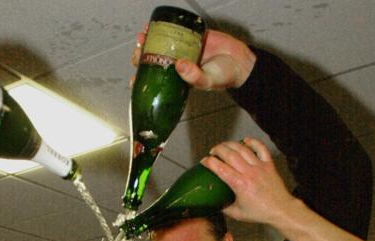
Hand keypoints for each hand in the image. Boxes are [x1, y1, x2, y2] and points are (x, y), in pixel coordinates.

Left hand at [132, 28, 254, 90]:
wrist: (240, 61)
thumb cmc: (224, 76)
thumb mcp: (208, 81)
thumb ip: (194, 77)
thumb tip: (179, 66)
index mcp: (177, 80)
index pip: (156, 82)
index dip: (143, 81)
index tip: (134, 79)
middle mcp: (177, 65)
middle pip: (154, 61)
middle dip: (142, 56)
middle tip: (138, 51)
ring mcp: (182, 50)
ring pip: (160, 45)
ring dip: (149, 41)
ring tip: (142, 37)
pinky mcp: (190, 36)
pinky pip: (173, 30)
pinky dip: (163, 27)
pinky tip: (154, 25)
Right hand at [201, 137, 296, 224]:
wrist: (280, 210)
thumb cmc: (260, 213)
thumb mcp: (237, 214)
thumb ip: (224, 208)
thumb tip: (213, 203)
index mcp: (240, 185)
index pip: (220, 168)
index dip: (209, 162)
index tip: (204, 161)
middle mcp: (249, 173)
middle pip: (230, 154)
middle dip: (218, 149)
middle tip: (212, 152)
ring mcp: (260, 166)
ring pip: (243, 148)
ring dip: (231, 144)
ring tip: (224, 146)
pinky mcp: (269, 164)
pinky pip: (261, 148)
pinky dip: (252, 142)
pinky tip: (245, 141)